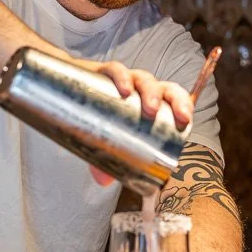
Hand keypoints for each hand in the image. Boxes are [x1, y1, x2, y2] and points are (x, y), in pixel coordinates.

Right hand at [73, 59, 193, 186]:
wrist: (66, 91)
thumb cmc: (97, 116)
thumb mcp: (104, 141)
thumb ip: (106, 161)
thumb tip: (103, 182)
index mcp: (148, 102)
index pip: (173, 98)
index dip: (183, 105)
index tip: (185, 120)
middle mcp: (139, 88)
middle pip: (164, 87)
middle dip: (172, 100)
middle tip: (172, 118)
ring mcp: (123, 79)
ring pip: (143, 78)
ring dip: (150, 91)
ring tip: (149, 108)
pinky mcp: (102, 72)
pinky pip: (115, 69)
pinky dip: (122, 77)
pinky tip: (124, 89)